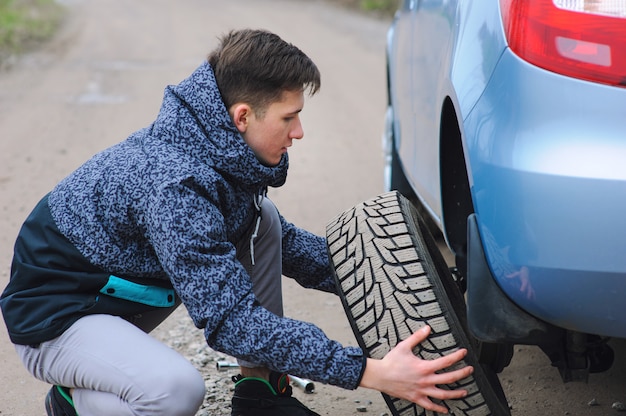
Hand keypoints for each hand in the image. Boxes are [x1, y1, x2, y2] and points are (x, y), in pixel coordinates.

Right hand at [359, 325, 473, 413]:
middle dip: (462, 374)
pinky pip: (430, 405)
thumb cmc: (391, 362)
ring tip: (464, 392)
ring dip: (455, 394)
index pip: (446, 361)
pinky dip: (439, 408)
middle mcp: (425, 380)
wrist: (380, 376)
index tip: (464, 353)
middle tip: (470, 370)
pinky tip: (445, 409)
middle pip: (449, 378)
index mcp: (424, 367)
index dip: (457, 356)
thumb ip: (417, 337)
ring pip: (443, 394)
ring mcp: (422, 391)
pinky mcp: (416, 398)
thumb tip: (427, 328)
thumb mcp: (404, 346)